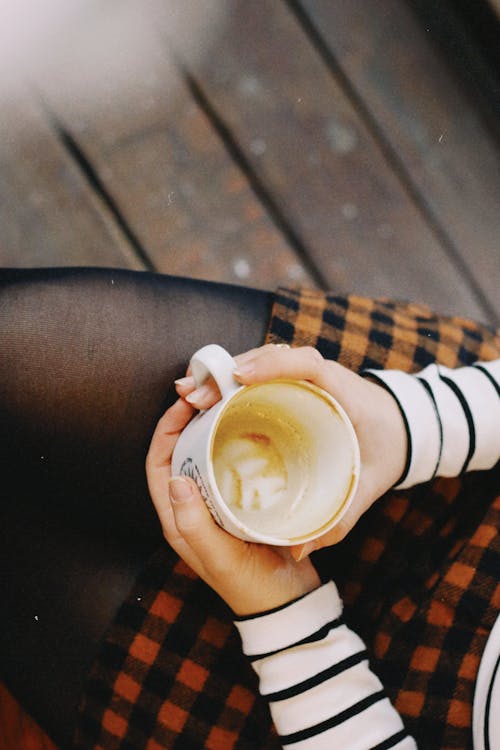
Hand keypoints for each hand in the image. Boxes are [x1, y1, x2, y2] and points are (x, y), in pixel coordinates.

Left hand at [146, 397, 320, 615]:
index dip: (164, 430)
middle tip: (207, 393)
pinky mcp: (240, 502)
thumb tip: (175, 480)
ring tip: (228, 402)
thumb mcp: (222, 559)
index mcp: (179, 519)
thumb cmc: (253, 586)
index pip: (158, 464)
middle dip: (186, 421)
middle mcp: (192, 507)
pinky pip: (230, 463)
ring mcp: (216, 504)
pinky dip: (235, 442)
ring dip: (210, 427)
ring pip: (204, 454)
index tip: (183, 402)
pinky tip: (253, 428)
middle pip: (179, 453)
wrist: (289, 604)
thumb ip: (195, 525)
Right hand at [175, 344, 406, 558]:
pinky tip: (206, 392)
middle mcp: (322, 376)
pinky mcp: (293, 381)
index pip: (309, 366)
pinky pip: (260, 371)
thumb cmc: (384, 455)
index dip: (273, 365)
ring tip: (189, 394)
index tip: (239, 379)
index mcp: (344, 393)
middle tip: (194, 396)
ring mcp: (305, 375)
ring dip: (222, 372)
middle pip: (272, 358)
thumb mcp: (364, 491)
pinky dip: (230, 377)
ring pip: (260, 361)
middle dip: (228, 371)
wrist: (402, 431)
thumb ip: (337, 522)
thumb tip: (296, 550)